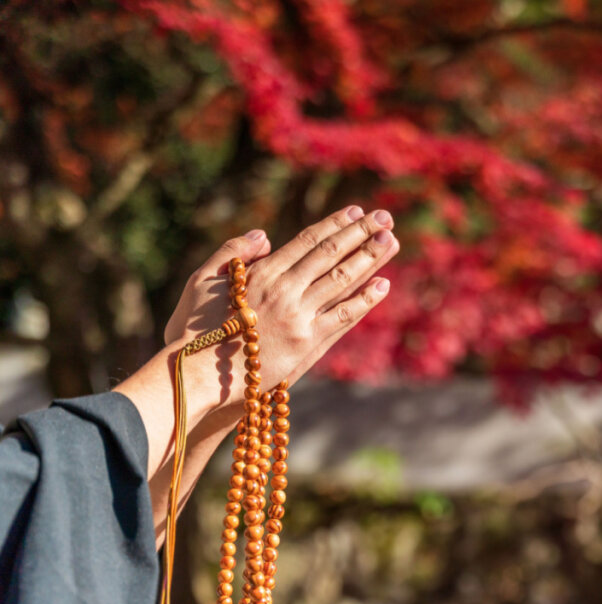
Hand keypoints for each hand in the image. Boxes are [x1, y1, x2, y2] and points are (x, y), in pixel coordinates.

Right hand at [165, 205, 398, 408]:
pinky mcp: (307, 344)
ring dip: (370, 258)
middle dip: (361, 234)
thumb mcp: (200, 281)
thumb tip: (265, 236)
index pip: (307, 241)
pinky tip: (383, 285)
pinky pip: (343, 318)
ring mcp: (298, 317)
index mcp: (261, 273)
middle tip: (385, 217)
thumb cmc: (192, 330)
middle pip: (331, 254)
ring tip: (391, 240)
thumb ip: (231, 253)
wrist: (197, 376)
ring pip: (342, 280)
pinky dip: (364, 301)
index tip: (357, 212)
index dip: (335, 224)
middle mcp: (284, 290)